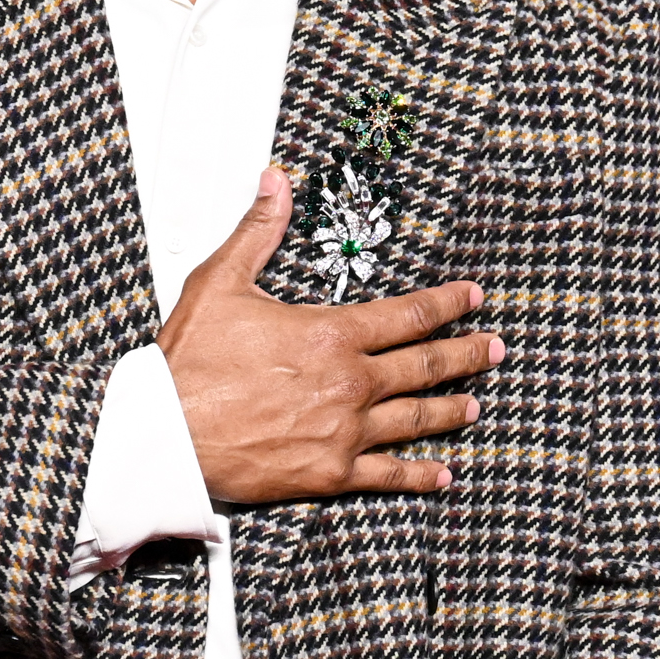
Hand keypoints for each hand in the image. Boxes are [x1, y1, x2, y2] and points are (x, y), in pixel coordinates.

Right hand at [159, 168, 500, 504]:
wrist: (166, 434)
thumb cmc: (189, 365)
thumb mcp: (220, 283)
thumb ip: (258, 232)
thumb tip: (275, 184)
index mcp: (331, 334)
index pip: (408, 315)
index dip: (447, 304)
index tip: (471, 298)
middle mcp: (350, 383)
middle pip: (426, 365)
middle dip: (466, 353)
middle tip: (493, 348)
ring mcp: (345, 431)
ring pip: (416, 418)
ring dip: (450, 409)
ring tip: (473, 404)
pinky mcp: (330, 473)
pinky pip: (388, 474)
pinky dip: (420, 474)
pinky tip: (441, 473)